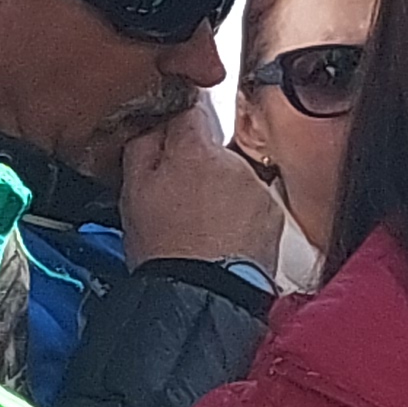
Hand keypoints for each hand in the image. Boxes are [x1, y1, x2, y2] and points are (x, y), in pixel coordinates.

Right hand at [116, 96, 282, 272]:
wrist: (202, 294)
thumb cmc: (164, 248)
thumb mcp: (133, 190)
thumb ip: (143, 144)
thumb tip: (153, 122)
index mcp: (195, 150)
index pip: (189, 111)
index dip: (176, 125)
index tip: (169, 141)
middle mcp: (233, 163)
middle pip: (213, 149)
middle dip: (198, 166)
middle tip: (178, 200)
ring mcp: (257, 188)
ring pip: (234, 177)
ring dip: (220, 192)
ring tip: (200, 225)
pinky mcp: (274, 214)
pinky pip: (254, 202)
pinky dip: (241, 214)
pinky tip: (221, 235)